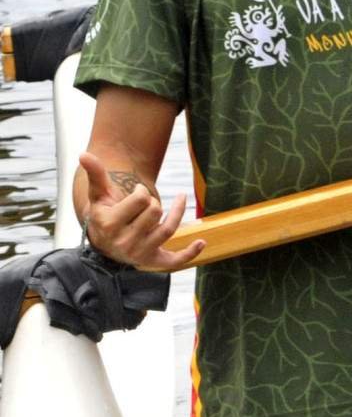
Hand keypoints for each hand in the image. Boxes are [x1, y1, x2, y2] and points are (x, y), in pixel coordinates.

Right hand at [75, 152, 201, 272]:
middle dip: (153, 202)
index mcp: (109, 223)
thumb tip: (84, 154)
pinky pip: (176, 260)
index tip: (138, 192)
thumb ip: (95, 174)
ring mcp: (139, 253)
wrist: (104, 242)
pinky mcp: (153, 262)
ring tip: (181, 200)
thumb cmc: (104, 213)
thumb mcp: (99, 195)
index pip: (140, 200)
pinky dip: (190, 253)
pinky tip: (202, 242)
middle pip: (155, 212)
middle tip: (147, 203)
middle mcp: (124, 241)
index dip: (142, 191)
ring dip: (178, 212)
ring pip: (168, 229)